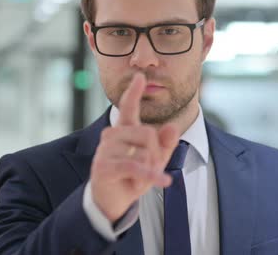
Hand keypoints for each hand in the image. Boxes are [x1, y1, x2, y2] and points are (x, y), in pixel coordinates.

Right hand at [90, 73, 179, 222]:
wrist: (112, 201)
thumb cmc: (132, 177)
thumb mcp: (154, 160)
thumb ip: (165, 144)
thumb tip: (173, 127)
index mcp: (123, 130)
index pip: (128, 107)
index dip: (134, 92)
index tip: (140, 76)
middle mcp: (112, 135)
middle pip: (148, 134)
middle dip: (157, 155)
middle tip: (152, 170)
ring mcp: (105, 150)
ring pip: (143, 152)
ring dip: (151, 170)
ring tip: (142, 179)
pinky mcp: (104, 166)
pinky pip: (135, 167)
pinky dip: (151, 177)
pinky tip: (163, 182)